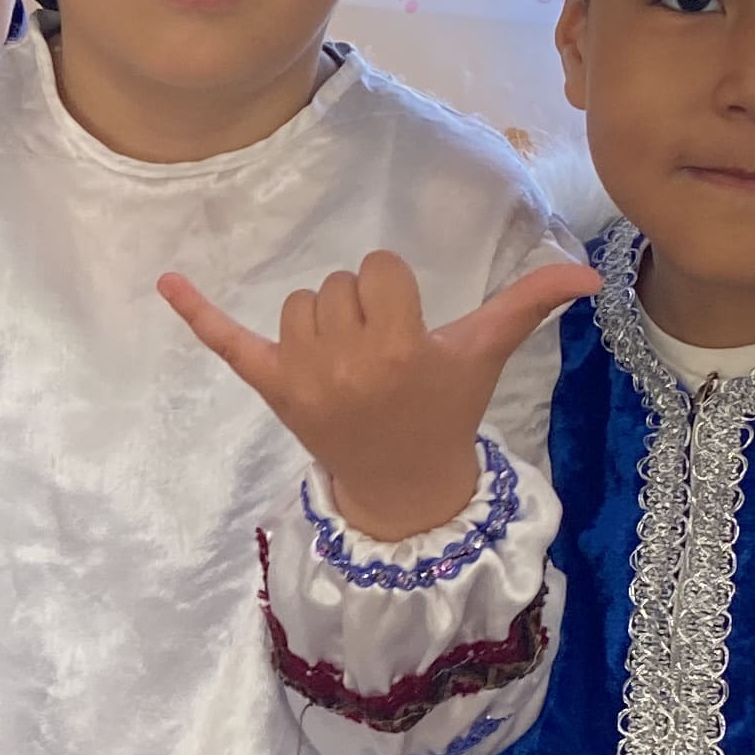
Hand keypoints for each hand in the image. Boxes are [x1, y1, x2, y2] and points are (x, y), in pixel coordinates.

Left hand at [160, 251, 598, 542]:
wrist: (402, 484)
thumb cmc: (444, 410)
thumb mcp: (485, 354)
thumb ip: (529, 302)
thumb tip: (590, 271)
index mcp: (399, 347)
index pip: (379, 269)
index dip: (394, 292)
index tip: (407, 333)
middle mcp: (346, 362)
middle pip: (338, 285)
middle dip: (361, 309)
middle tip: (380, 359)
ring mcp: (302, 377)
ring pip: (299, 304)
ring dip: (321, 323)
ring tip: (347, 364)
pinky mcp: (269, 388)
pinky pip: (228, 341)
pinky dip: (196, 312)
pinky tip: (163, 280)